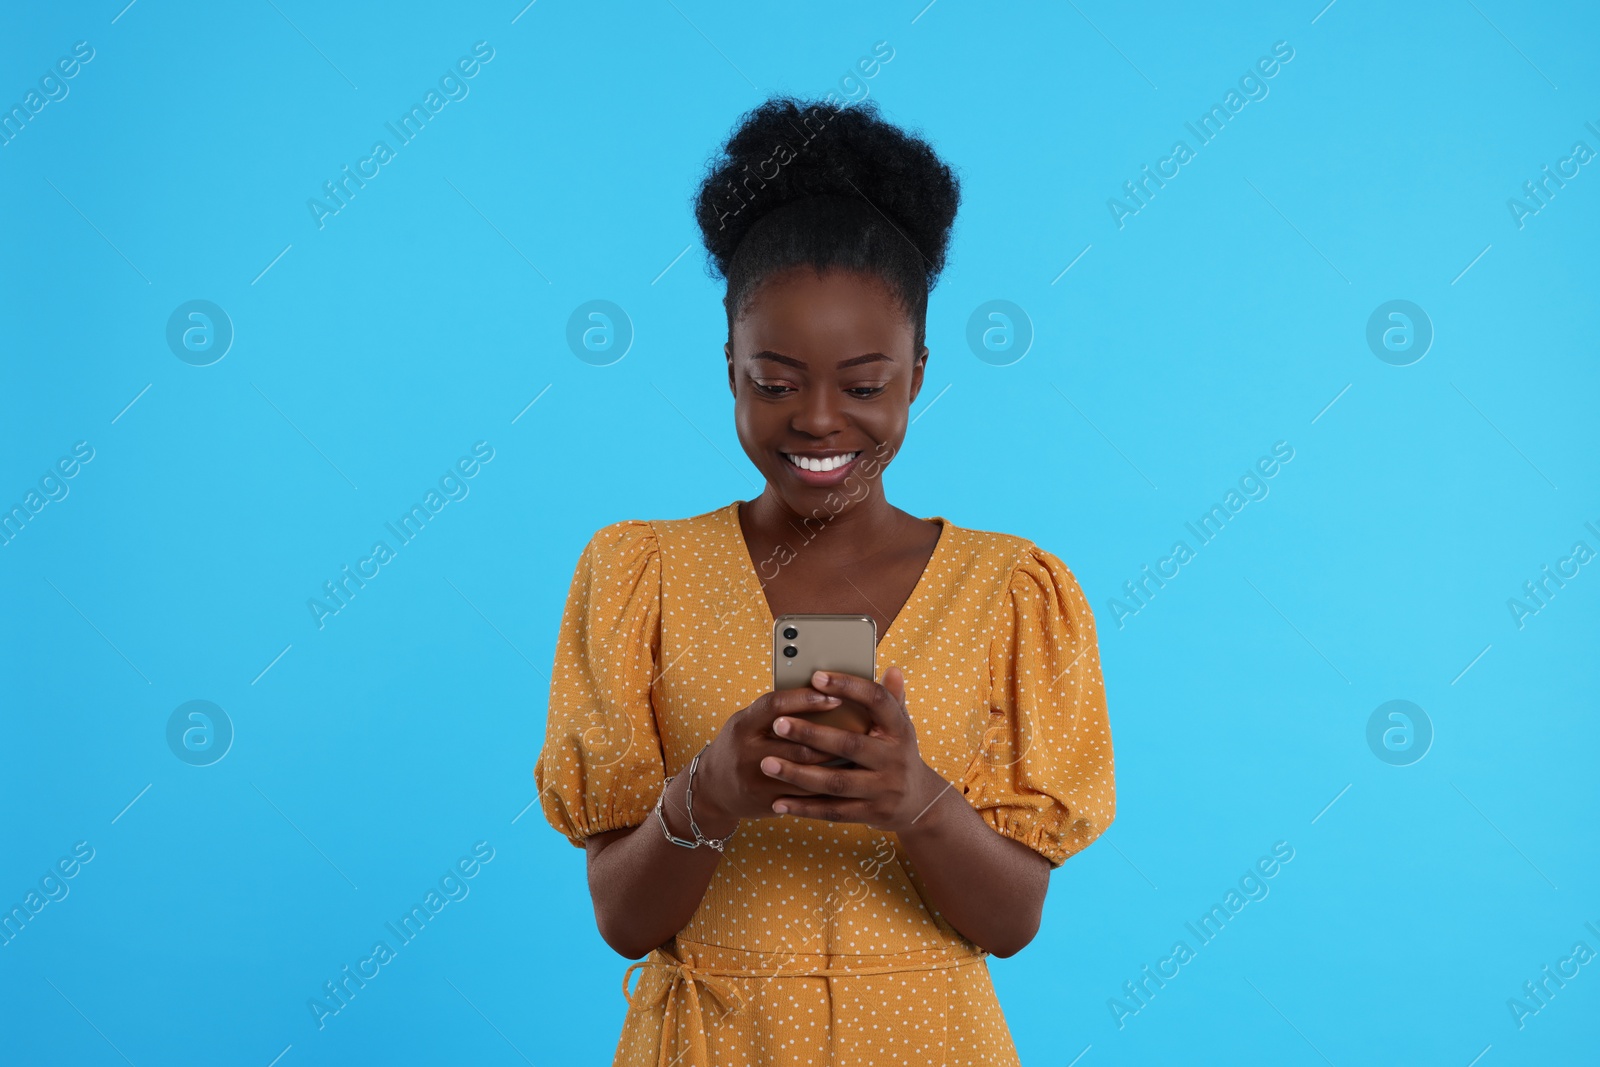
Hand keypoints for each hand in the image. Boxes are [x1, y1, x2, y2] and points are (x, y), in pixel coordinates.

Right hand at [689, 688, 849, 833]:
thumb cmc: (740, 745)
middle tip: (859, 729)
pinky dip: (827, 785)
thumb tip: (820, 690)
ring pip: (805, 769)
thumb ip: (776, 710)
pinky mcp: (766, 802)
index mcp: (743, 724)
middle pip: (797, 741)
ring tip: (858, 752)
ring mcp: (756, 779)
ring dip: (834, 761)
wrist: (712, 789)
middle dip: (831, 736)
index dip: (806, 699)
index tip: (834, 696)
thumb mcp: (748, 722)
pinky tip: (844, 776)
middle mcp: (746, 751)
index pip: (775, 705)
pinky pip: (804, 794)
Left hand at [757, 667, 949, 834]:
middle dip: (811, 734)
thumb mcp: (901, 725)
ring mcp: (884, 790)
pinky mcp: (872, 814)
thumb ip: (892, 699)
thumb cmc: (897, 753)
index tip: (816, 677)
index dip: (848, 687)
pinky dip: (804, 808)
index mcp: (900, 729)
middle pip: (850, 744)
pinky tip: (778, 802)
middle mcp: (894, 759)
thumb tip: (892, 669)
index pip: (877, 701)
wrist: (918, 803)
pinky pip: (833, 812)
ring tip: (767, 764)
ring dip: (799, 774)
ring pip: (836, 782)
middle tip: (778, 724)